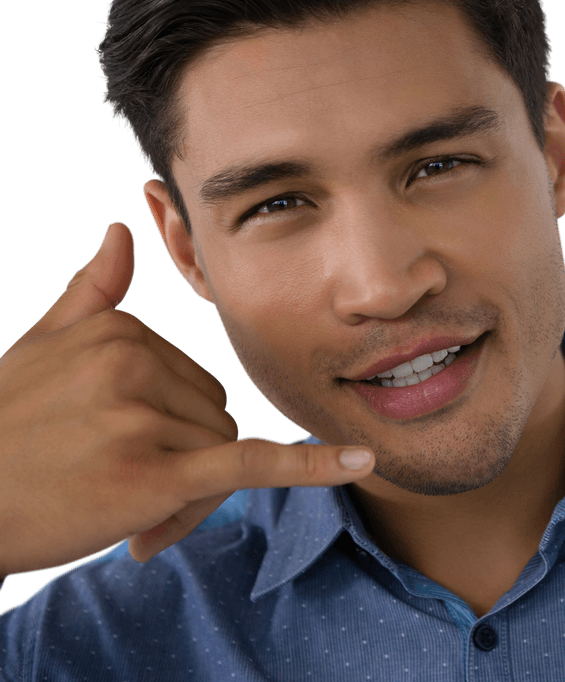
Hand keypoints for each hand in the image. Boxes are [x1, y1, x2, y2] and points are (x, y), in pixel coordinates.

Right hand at [0, 222, 373, 577]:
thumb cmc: (4, 428)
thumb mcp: (42, 347)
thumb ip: (93, 291)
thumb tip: (122, 230)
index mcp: (120, 330)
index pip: (196, 379)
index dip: (173, 425)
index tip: (119, 448)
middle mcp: (133, 363)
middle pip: (215, 415)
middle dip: (185, 457)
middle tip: (118, 482)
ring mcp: (142, 417)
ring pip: (222, 454)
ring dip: (188, 492)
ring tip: (119, 502)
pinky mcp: (154, 472)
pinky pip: (249, 464)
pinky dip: (310, 466)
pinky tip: (361, 461)